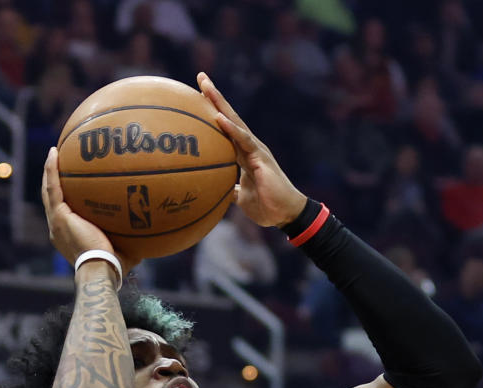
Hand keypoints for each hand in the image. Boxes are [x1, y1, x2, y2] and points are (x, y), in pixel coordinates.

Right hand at [43, 149, 134, 270]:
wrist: (101, 269)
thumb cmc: (115, 266)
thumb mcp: (125, 248)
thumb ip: (131, 237)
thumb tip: (149, 228)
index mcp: (69, 235)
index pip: (64, 212)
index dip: (65, 197)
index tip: (72, 185)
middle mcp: (58, 228)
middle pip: (53, 199)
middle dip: (54, 180)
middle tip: (60, 162)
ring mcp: (56, 221)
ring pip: (48, 190)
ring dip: (49, 170)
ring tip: (54, 151)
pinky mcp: (58, 215)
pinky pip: (52, 187)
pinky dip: (51, 169)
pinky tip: (54, 151)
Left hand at [196, 73, 305, 226]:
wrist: (285, 215)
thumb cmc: (266, 207)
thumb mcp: (241, 198)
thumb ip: (230, 190)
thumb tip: (216, 192)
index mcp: (243, 153)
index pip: (225, 128)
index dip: (213, 111)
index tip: (197, 96)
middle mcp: (250, 146)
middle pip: (229, 117)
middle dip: (214, 97)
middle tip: (201, 77)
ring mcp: (256, 149)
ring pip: (235, 122)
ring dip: (220, 103)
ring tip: (206, 86)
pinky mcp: (261, 157)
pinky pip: (243, 140)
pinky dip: (231, 129)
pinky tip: (218, 117)